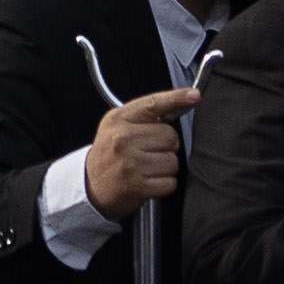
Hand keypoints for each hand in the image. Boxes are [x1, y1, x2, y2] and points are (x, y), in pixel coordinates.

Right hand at [86, 84, 193, 217]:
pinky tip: (149, 181)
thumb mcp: (117, 127)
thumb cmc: (108, 155)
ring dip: (166, 167)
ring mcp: (130, 163)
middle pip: (170, 136)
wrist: (90, 187)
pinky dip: (164, 184)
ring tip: (148, 168)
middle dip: (166, 146)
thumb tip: (181, 104)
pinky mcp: (137, 185)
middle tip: (150, 152)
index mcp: (119, 120)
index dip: (176, 98)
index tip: (193, 96)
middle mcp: (123, 139)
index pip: (153, 104)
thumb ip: (144, 116)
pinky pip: (170, 182)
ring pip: (172, 161)